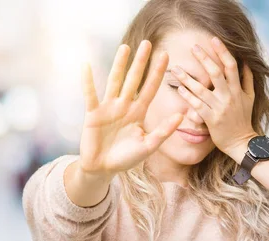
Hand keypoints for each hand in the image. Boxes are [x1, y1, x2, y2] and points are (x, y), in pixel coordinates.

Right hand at [79, 40, 183, 176]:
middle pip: (134, 79)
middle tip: (148, 43)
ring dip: (119, 65)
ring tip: (125, 47)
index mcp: (139, 112)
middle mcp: (125, 106)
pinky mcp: (93, 113)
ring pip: (115, 81)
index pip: (151, 88)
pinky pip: (90, 95)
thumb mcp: (149, 145)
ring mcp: (108, 107)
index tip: (166, 56)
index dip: (158, 73)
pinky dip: (88, 82)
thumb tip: (181, 115)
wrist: (103, 169)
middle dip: (141, 62)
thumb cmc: (126, 158)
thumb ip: (164, 131)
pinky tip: (87, 66)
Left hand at [170, 37, 256, 155]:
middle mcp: (229, 96)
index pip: (231, 66)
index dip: (223, 51)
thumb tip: (245, 62)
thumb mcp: (250, 98)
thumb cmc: (244, 119)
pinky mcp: (211, 119)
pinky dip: (188, 96)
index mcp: (238, 90)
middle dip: (204, 58)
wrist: (241, 142)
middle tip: (193, 47)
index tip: (214, 39)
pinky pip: (197, 105)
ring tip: (175, 69)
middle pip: (216, 73)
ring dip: (187, 78)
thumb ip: (247, 80)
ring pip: (202, 89)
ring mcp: (219, 108)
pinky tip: (178, 89)